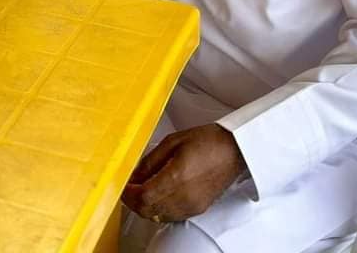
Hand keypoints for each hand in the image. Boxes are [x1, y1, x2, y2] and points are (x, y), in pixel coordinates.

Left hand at [122, 124, 244, 222]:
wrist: (234, 149)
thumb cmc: (208, 141)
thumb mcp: (173, 142)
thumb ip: (151, 160)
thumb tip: (135, 173)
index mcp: (177, 176)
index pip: (143, 196)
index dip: (128, 193)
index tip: (123, 185)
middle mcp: (184, 196)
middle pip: (148, 210)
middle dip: (133, 201)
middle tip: (129, 187)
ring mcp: (191, 205)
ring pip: (158, 215)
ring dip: (145, 205)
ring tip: (142, 189)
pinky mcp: (197, 209)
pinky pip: (171, 216)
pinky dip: (159, 208)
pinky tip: (158, 195)